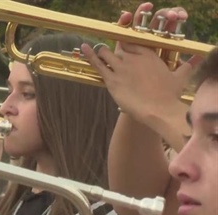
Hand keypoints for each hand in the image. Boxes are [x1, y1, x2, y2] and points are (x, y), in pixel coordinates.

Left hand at [81, 3, 197, 122]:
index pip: (132, 42)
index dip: (126, 44)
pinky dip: (89, 55)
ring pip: (106, 54)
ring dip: (100, 52)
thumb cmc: (169, 95)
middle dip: (114, 50)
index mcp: (149, 54)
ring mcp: (121, 67)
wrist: (159, 109)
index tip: (122, 46)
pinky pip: (97, 64)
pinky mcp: (111, 79)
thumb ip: (184, 67)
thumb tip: (193, 62)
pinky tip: (83, 48)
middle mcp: (134, 57)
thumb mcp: (179, 77)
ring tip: (95, 50)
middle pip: (118, 48)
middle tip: (109, 54)